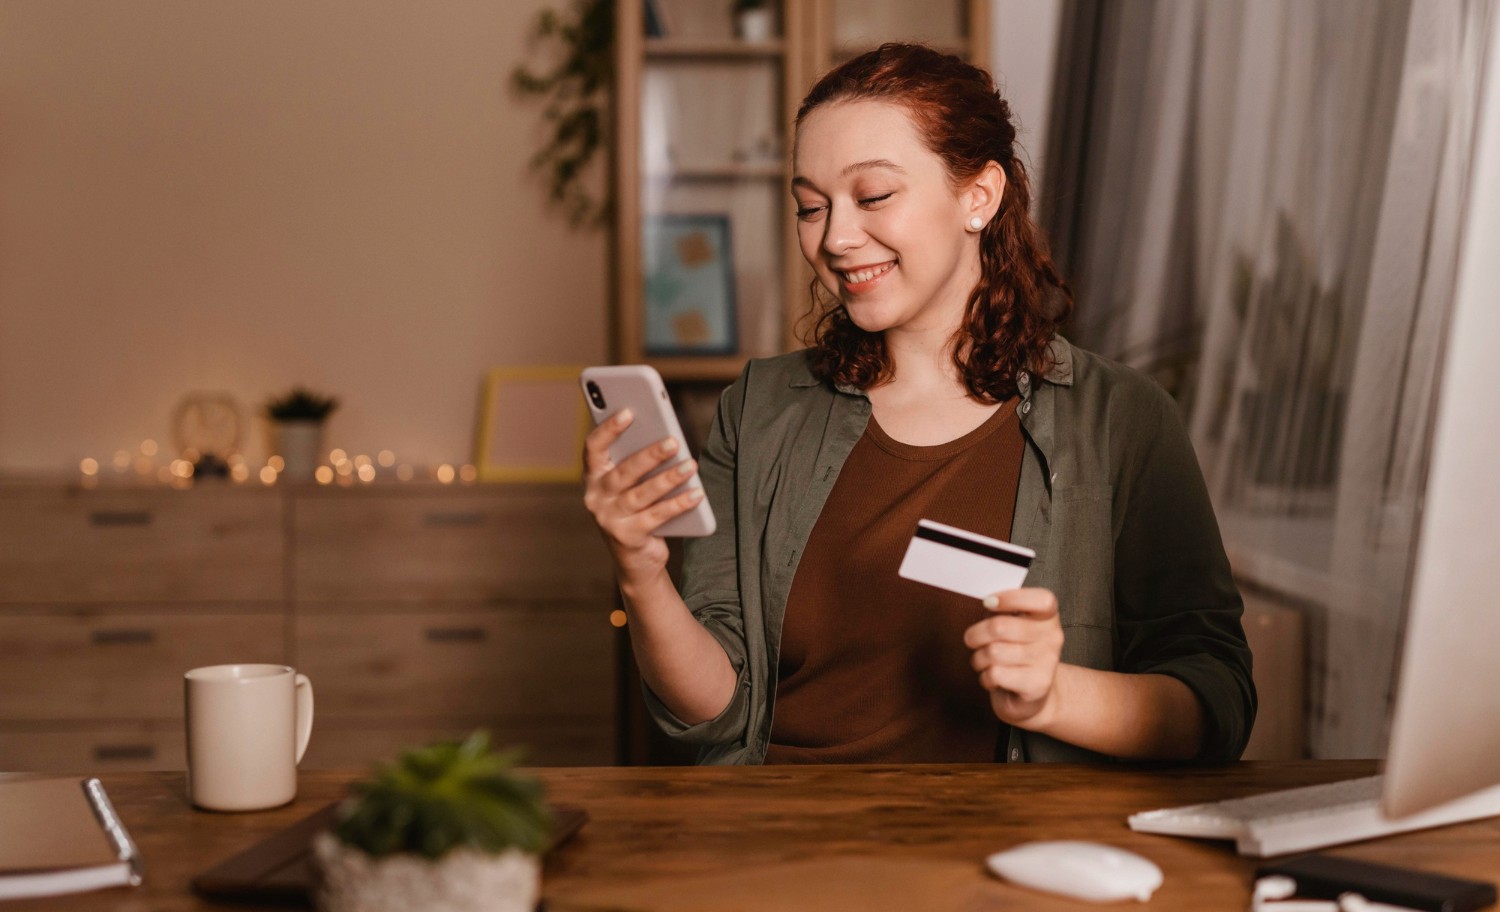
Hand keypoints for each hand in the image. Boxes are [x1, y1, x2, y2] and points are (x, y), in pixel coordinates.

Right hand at [581, 409, 704, 582]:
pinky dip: (678, 503)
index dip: (609, 429)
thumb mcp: (632, 485)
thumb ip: (638, 462)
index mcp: (594, 477)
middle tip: (674, 441)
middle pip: (623, 472)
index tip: (629, 411)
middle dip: (650, 455)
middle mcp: (596, 498)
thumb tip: (666, 438)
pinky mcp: (627, 538)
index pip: (593, 448)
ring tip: (690, 465)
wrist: (635, 559)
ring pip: (641, 494)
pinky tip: (697, 493)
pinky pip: (657, 516)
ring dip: (668, 479)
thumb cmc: (637, 510)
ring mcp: (609, 519)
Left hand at [963, 587, 1064, 726]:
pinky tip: (994, 679)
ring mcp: (1047, 661)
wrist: (1032, 693)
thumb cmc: (1014, 652)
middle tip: (972, 640)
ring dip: (979, 659)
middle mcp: (1053, 637)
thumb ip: (1002, 611)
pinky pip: (995, 674)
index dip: (1012, 598)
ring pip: (994, 652)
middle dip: (976, 635)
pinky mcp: (1037, 684)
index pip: (1042, 600)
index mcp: (1048, 617)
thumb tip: (989, 602)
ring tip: (985, 662)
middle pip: (1001, 627)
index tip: (988, 602)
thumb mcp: (1011, 625)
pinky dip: (985, 678)